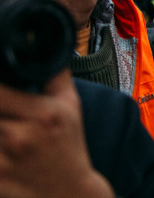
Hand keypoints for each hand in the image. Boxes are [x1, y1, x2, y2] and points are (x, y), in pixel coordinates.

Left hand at [0, 71, 115, 197]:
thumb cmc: (68, 148)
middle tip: (3, 110)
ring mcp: (2, 161)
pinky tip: (1, 146)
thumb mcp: (71, 106)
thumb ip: (55, 74)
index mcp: (42, 114)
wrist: (67, 193)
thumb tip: (48, 44)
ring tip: (3, 126)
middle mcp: (20, 136)